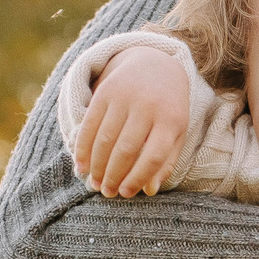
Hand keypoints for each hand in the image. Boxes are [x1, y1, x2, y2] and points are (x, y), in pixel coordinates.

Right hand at [73, 46, 189, 197]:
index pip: (153, 156)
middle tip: (107, 192)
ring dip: (97, 165)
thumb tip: (150, 190)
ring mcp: (126, 97)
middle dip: (113, 175)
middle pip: (126, 149)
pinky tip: (81, 165)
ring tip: (95, 183)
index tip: (126, 193)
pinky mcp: (106, 91)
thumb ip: (166, 160)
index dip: (137, 178)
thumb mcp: (177, 131)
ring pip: (106, 139)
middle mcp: (148, 107)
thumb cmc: (168, 108)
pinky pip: (90, 124)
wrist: (156, 65)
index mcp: (171, 120)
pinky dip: (83, 147)